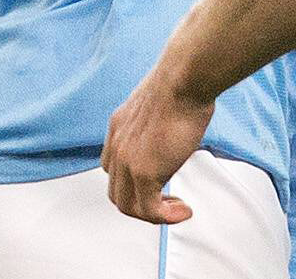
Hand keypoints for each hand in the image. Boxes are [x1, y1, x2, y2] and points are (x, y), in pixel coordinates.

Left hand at [103, 76, 212, 225]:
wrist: (184, 78)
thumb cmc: (183, 81)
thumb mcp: (162, 100)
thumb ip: (161, 116)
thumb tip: (180, 118)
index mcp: (118, 127)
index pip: (112, 167)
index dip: (131, 181)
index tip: (155, 182)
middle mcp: (117, 145)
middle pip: (116, 191)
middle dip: (141, 203)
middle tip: (167, 202)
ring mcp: (128, 161)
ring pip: (128, 206)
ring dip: (153, 214)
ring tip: (176, 210)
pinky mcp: (145, 173)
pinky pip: (149, 209)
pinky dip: (166, 217)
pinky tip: (183, 211)